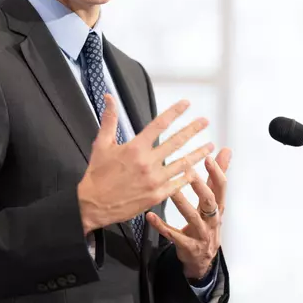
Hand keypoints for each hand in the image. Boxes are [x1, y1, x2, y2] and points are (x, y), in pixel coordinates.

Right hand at [77, 95, 213, 232]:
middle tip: (205, 122)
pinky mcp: (157, 196)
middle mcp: (147, 162)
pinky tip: (197, 171)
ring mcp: (154, 180)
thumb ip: (109, 120)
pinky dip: (188, 176)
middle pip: (176, 142)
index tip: (186, 104)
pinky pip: (178, 184)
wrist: (92, 205)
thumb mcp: (101, 144)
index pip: (159, 124)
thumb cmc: (97, 175)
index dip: (175, 112)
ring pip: (182, 163)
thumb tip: (109, 97)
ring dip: (198, 153)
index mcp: (135, 148)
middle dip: (193, 130)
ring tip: (210, 146)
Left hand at [146, 147, 231, 279]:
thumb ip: (217, 176)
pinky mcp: (187, 246)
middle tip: (188, 170)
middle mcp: (212, 220)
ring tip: (171, 190)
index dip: (217, 172)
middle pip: (210, 202)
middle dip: (200, 186)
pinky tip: (150, 216)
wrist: (202, 258)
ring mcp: (200, 234)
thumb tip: (226, 151)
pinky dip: (161, 226)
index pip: (222, 187)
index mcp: (219, 207)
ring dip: (181, 203)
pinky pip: (174, 235)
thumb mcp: (215, 201)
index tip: (208, 157)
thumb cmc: (207, 223)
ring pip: (192, 217)